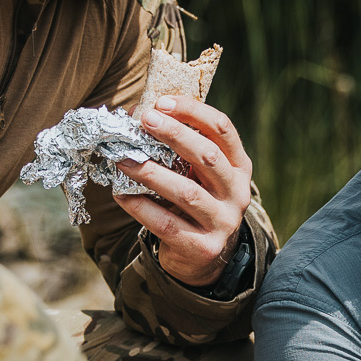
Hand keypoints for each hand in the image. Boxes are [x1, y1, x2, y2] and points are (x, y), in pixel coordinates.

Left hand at [114, 96, 253, 287]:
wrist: (204, 257)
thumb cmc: (196, 201)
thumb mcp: (199, 174)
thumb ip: (181, 148)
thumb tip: (138, 115)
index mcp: (239, 166)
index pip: (223, 129)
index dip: (193, 111)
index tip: (161, 102)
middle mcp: (237, 193)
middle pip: (208, 157)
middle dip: (175, 134)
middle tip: (144, 121)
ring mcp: (222, 222)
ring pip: (186, 192)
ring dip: (150, 172)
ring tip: (123, 159)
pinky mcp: (202, 246)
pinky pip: (166, 223)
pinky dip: (140, 207)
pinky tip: (121, 193)